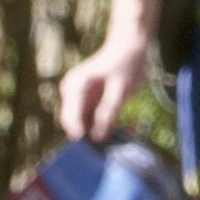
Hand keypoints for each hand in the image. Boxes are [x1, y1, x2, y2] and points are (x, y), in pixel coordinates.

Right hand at [56, 28, 151, 144]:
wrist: (130, 45)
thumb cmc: (125, 62)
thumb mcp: (120, 89)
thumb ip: (108, 112)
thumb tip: (97, 137)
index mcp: (75, 87)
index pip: (70, 119)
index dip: (79, 137)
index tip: (92, 154)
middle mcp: (71, 93)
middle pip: (73, 124)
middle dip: (85, 138)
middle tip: (103, 154)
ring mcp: (78, 97)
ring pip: (81, 124)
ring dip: (93, 134)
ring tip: (110, 145)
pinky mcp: (88, 101)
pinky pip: (89, 119)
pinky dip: (98, 127)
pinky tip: (112, 134)